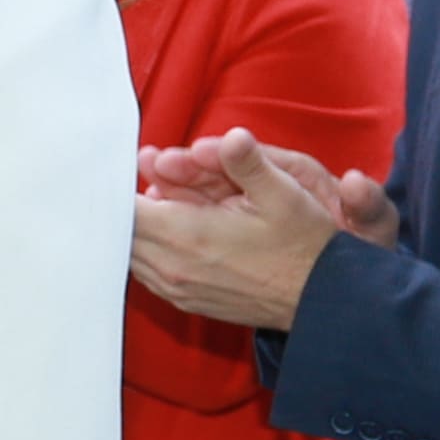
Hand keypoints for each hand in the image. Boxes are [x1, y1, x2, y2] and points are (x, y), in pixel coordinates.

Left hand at [129, 128, 382, 331]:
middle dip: (128, 201)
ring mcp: (177, 290)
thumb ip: (248, 162)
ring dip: (137, 226)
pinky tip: (168, 230)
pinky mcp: (186, 302)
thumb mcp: (282, 193)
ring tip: (158, 198)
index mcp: (187, 236)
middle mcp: (173, 267)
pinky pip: (147, 272)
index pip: (124, 209)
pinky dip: (148, 249)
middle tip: (142, 173)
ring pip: (129, 253)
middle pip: (120, 231)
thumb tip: (232, 137)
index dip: (120, 184)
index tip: (130, 165)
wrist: (320, 300)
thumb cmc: (302, 245)